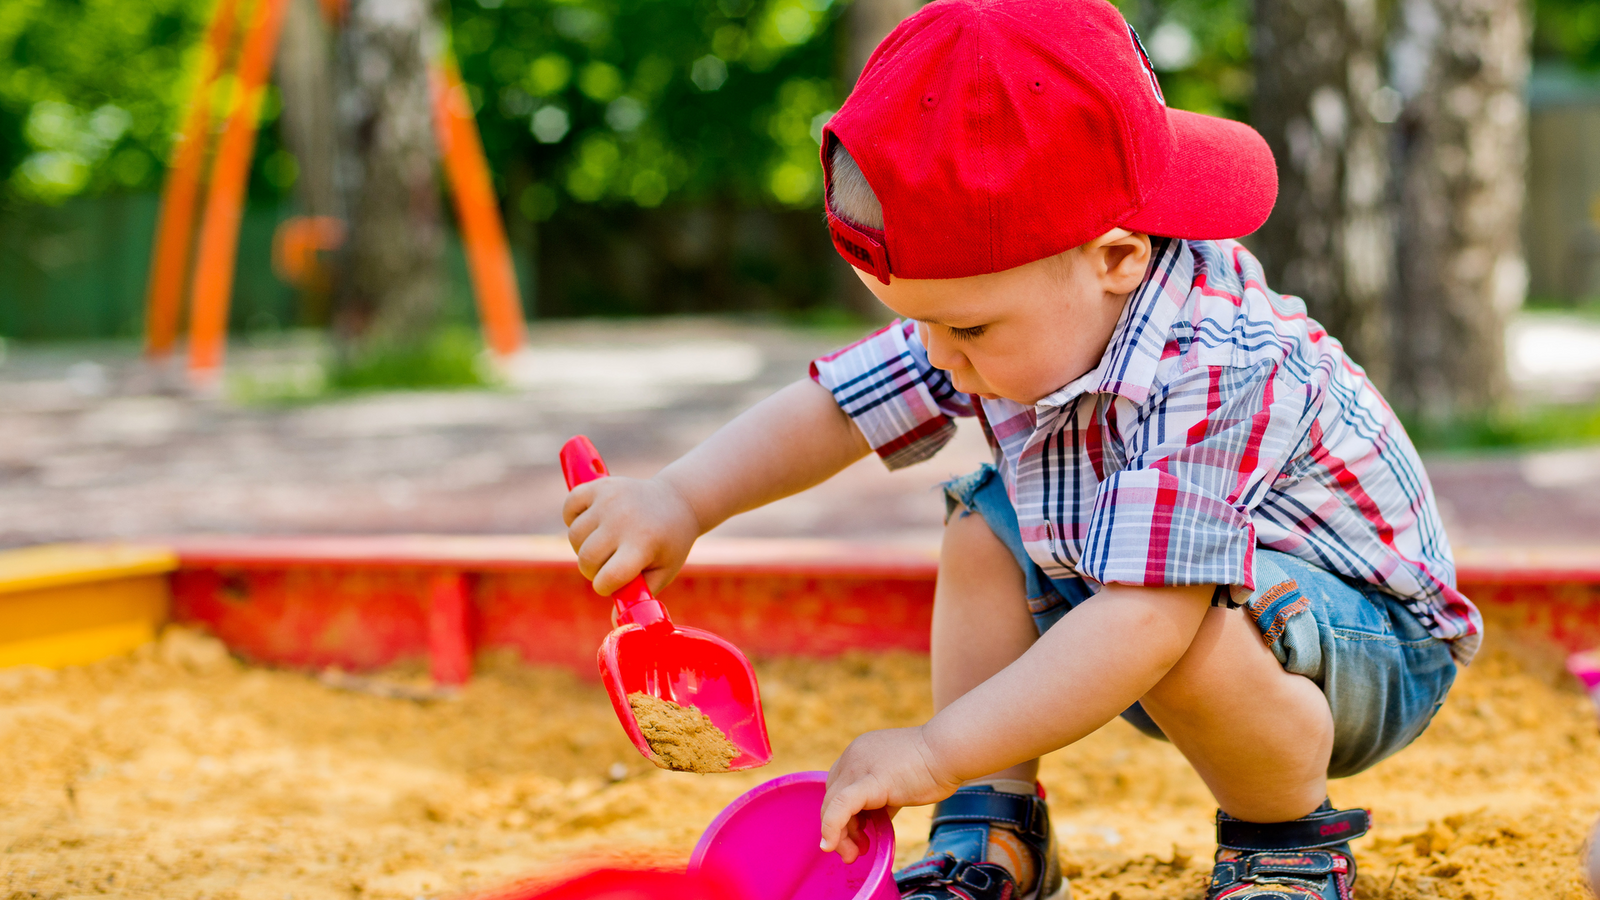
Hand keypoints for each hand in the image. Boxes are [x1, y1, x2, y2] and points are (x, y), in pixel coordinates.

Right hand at [563, 475, 700, 595]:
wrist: (678, 500)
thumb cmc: (669, 542)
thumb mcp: (664, 571)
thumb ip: (639, 597)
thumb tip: (616, 625)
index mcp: (642, 543)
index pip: (607, 578)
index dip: (606, 587)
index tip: (615, 583)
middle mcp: (624, 519)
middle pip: (586, 559)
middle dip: (594, 570)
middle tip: (610, 564)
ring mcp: (610, 500)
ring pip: (574, 537)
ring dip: (584, 547)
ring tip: (604, 544)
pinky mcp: (600, 486)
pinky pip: (569, 506)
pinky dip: (573, 518)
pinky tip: (592, 523)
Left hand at [820, 727, 961, 862]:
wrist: (949, 751)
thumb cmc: (933, 765)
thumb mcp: (898, 781)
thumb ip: (883, 799)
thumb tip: (877, 821)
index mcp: (858, 752)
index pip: (838, 787)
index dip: (841, 814)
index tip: (858, 834)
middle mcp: (853, 756)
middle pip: (832, 797)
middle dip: (839, 828)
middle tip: (853, 852)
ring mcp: (859, 766)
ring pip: (833, 804)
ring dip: (839, 835)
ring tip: (853, 854)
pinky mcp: (870, 781)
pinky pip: (842, 806)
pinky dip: (833, 827)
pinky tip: (831, 844)